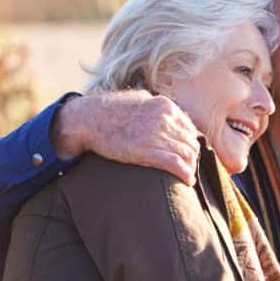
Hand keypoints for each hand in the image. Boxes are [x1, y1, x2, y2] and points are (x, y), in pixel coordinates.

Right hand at [51, 91, 199, 184]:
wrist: (87, 119)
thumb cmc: (110, 110)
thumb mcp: (138, 99)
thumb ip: (156, 106)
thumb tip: (168, 114)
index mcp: (165, 106)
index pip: (189, 129)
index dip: (190, 143)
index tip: (187, 153)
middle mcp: (165, 119)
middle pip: (190, 143)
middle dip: (192, 157)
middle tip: (188, 167)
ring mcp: (157, 135)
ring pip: (187, 154)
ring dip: (190, 167)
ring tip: (188, 176)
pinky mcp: (148, 152)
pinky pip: (176, 165)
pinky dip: (185, 174)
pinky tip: (187, 181)